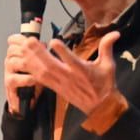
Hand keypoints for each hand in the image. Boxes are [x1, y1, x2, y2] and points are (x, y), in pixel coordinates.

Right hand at [3, 44, 42, 115]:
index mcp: (16, 54)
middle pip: (12, 50)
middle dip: (24, 50)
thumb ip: (40, 54)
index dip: (20, 38)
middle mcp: (10, 61)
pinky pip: (14, 79)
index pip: (14, 41)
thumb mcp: (38, 65)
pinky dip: (24, 79)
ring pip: (11, 62)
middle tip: (36, 53)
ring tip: (36, 67)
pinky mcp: (9, 84)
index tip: (30, 39)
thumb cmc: (33, 80)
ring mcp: (8, 72)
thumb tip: (44, 44)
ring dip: (25, 64)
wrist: (27, 100)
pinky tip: (33, 79)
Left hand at [7, 31, 121, 115]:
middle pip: (51, 66)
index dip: (62, 52)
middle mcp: (69, 78)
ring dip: (32, 60)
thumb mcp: (109, 65)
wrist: (100, 107)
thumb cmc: (104, 84)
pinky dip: (32, 70)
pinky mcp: (55, 88)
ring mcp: (60, 84)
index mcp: (83, 72)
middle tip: (29, 41)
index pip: (72, 61)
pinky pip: (41, 79)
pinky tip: (24, 60)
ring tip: (23, 47)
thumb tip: (116, 33)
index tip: (54, 41)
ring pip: (43, 72)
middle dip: (39, 54)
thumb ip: (107, 48)